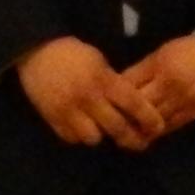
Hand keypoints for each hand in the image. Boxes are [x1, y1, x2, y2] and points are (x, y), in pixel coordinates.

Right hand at [18, 35, 161, 149]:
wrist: (36, 50)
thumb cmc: (73, 53)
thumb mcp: (99, 62)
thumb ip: (113, 83)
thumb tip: (130, 105)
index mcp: (104, 80)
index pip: (134, 104)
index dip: (149, 119)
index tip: (158, 128)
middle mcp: (89, 98)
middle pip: (117, 128)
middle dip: (131, 139)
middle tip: (139, 143)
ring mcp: (69, 110)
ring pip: (93, 138)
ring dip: (100, 135)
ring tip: (102, 130)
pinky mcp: (52, 118)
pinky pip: (72, 138)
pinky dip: (78, 135)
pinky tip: (81, 127)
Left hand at [120, 33, 194, 137]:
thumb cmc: (191, 50)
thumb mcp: (163, 52)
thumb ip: (144, 69)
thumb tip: (121, 84)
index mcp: (158, 65)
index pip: (129, 84)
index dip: (114, 96)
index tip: (103, 104)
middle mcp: (168, 84)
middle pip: (139, 106)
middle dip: (124, 116)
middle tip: (110, 125)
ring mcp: (182, 100)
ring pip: (154, 120)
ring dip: (139, 129)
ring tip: (125, 136)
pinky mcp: (194, 112)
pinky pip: (171, 126)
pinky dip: (157, 132)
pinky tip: (148, 136)